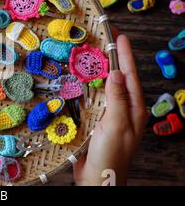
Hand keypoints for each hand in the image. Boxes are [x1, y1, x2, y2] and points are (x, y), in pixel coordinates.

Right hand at [73, 34, 147, 185]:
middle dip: (114, 59)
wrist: (97, 177)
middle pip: (119, 78)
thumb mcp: (116, 124)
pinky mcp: (96, 120)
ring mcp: (110, 114)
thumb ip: (117, 98)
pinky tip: (81, 80)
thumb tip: (116, 73)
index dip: (125, 56)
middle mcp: (124, 109)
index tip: (120, 37)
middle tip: (106, 41)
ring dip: (100, 71)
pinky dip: (88, 86)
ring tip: (93, 54)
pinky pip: (93, 98)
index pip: (130, 76)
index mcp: (134, 109)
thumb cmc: (111, 154)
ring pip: (106, 87)